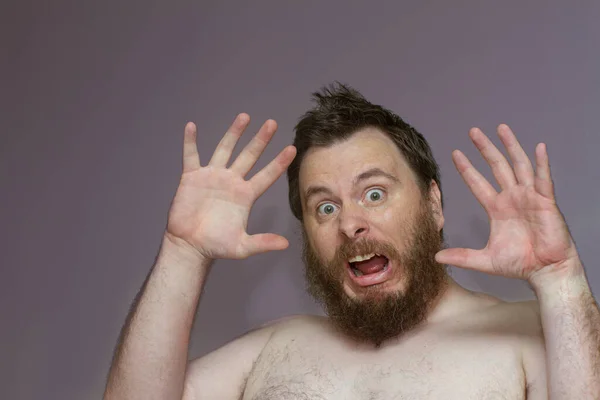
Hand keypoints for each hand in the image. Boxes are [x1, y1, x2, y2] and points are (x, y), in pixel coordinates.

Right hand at [165, 113, 296, 259]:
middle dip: (260, 140)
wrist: (189, 246)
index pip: (267, 175)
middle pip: (249, 156)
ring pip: (225, 149)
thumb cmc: (216, 246)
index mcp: (246, 195)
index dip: (279, 162)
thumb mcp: (242, 247)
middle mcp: (232, 181)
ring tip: (244, 117)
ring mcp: (212, 177)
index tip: (292, 149)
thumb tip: (286, 244)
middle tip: (272, 124)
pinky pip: (191, 155)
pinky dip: (190, 141)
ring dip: (234, 133)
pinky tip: (191, 126)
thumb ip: (263, 243)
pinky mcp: (192, 177)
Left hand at [435, 124, 578, 282]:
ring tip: (501, 128)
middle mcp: (512, 198)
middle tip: (473, 131)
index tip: (455, 152)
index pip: (477, 182)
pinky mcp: (546, 202)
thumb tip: (436, 257)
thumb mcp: (485, 260)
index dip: (466, 168)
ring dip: (510, 146)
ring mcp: (529, 197)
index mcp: (496, 208)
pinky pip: (544, 179)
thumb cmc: (521, 264)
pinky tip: (539, 147)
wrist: (546, 271)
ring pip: (518, 165)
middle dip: (485, 149)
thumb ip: (461, 257)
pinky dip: (542, 163)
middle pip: (496, 166)